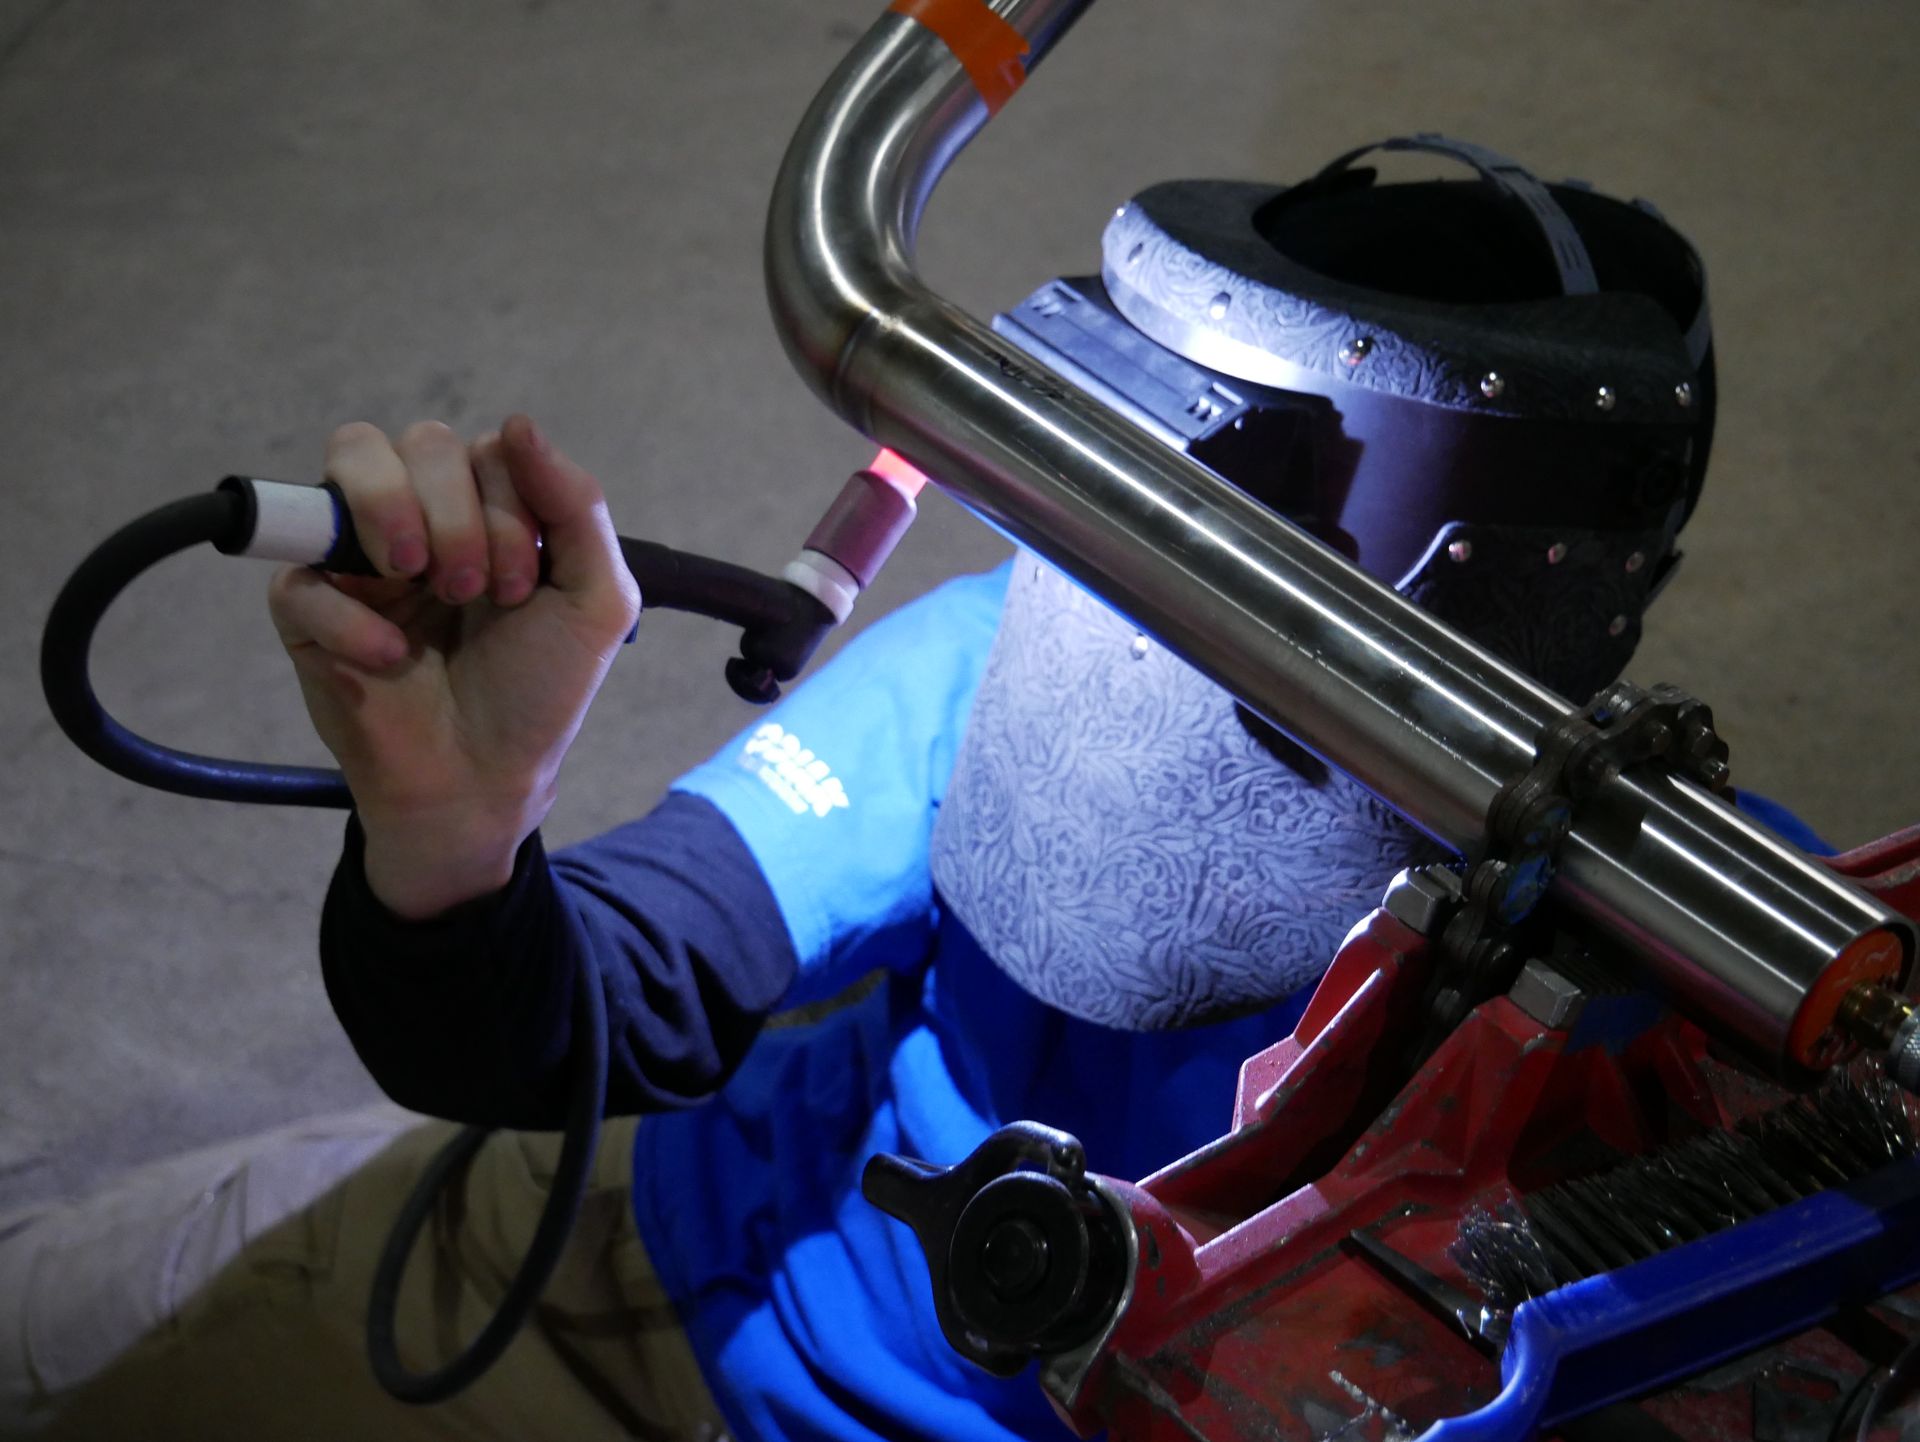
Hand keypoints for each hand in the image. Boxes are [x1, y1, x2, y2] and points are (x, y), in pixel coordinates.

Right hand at [268, 415, 639, 918]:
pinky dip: (351, 618)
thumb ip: (576, 507)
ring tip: (426, 587)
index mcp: (485, 511)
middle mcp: (419, 520)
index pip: (482, 448)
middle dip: (458, 513)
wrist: (483, 779)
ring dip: (397, 517)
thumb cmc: (537, 690)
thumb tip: (518, 423)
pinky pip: (301, 574)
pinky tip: (392, 659)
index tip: (520, 585)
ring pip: (348, 461)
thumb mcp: (593, 599)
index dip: (506, 504)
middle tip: (472, 590)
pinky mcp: (306, 613)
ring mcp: (357, 558)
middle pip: (418, 440)